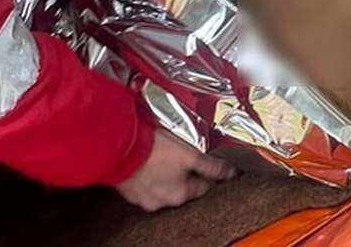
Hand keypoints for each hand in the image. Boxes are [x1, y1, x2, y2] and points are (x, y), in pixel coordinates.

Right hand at [115, 130, 235, 211]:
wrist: (119, 149)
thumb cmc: (153, 151)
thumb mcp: (190, 155)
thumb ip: (211, 166)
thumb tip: (230, 173)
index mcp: (179, 195)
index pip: (204, 187)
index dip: (210, 174)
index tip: (212, 164)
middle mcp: (161, 201)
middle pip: (183, 187)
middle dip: (187, 174)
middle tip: (186, 156)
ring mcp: (143, 197)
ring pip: (163, 185)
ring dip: (167, 173)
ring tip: (167, 155)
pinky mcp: (128, 189)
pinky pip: (145, 182)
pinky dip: (149, 173)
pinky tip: (149, 160)